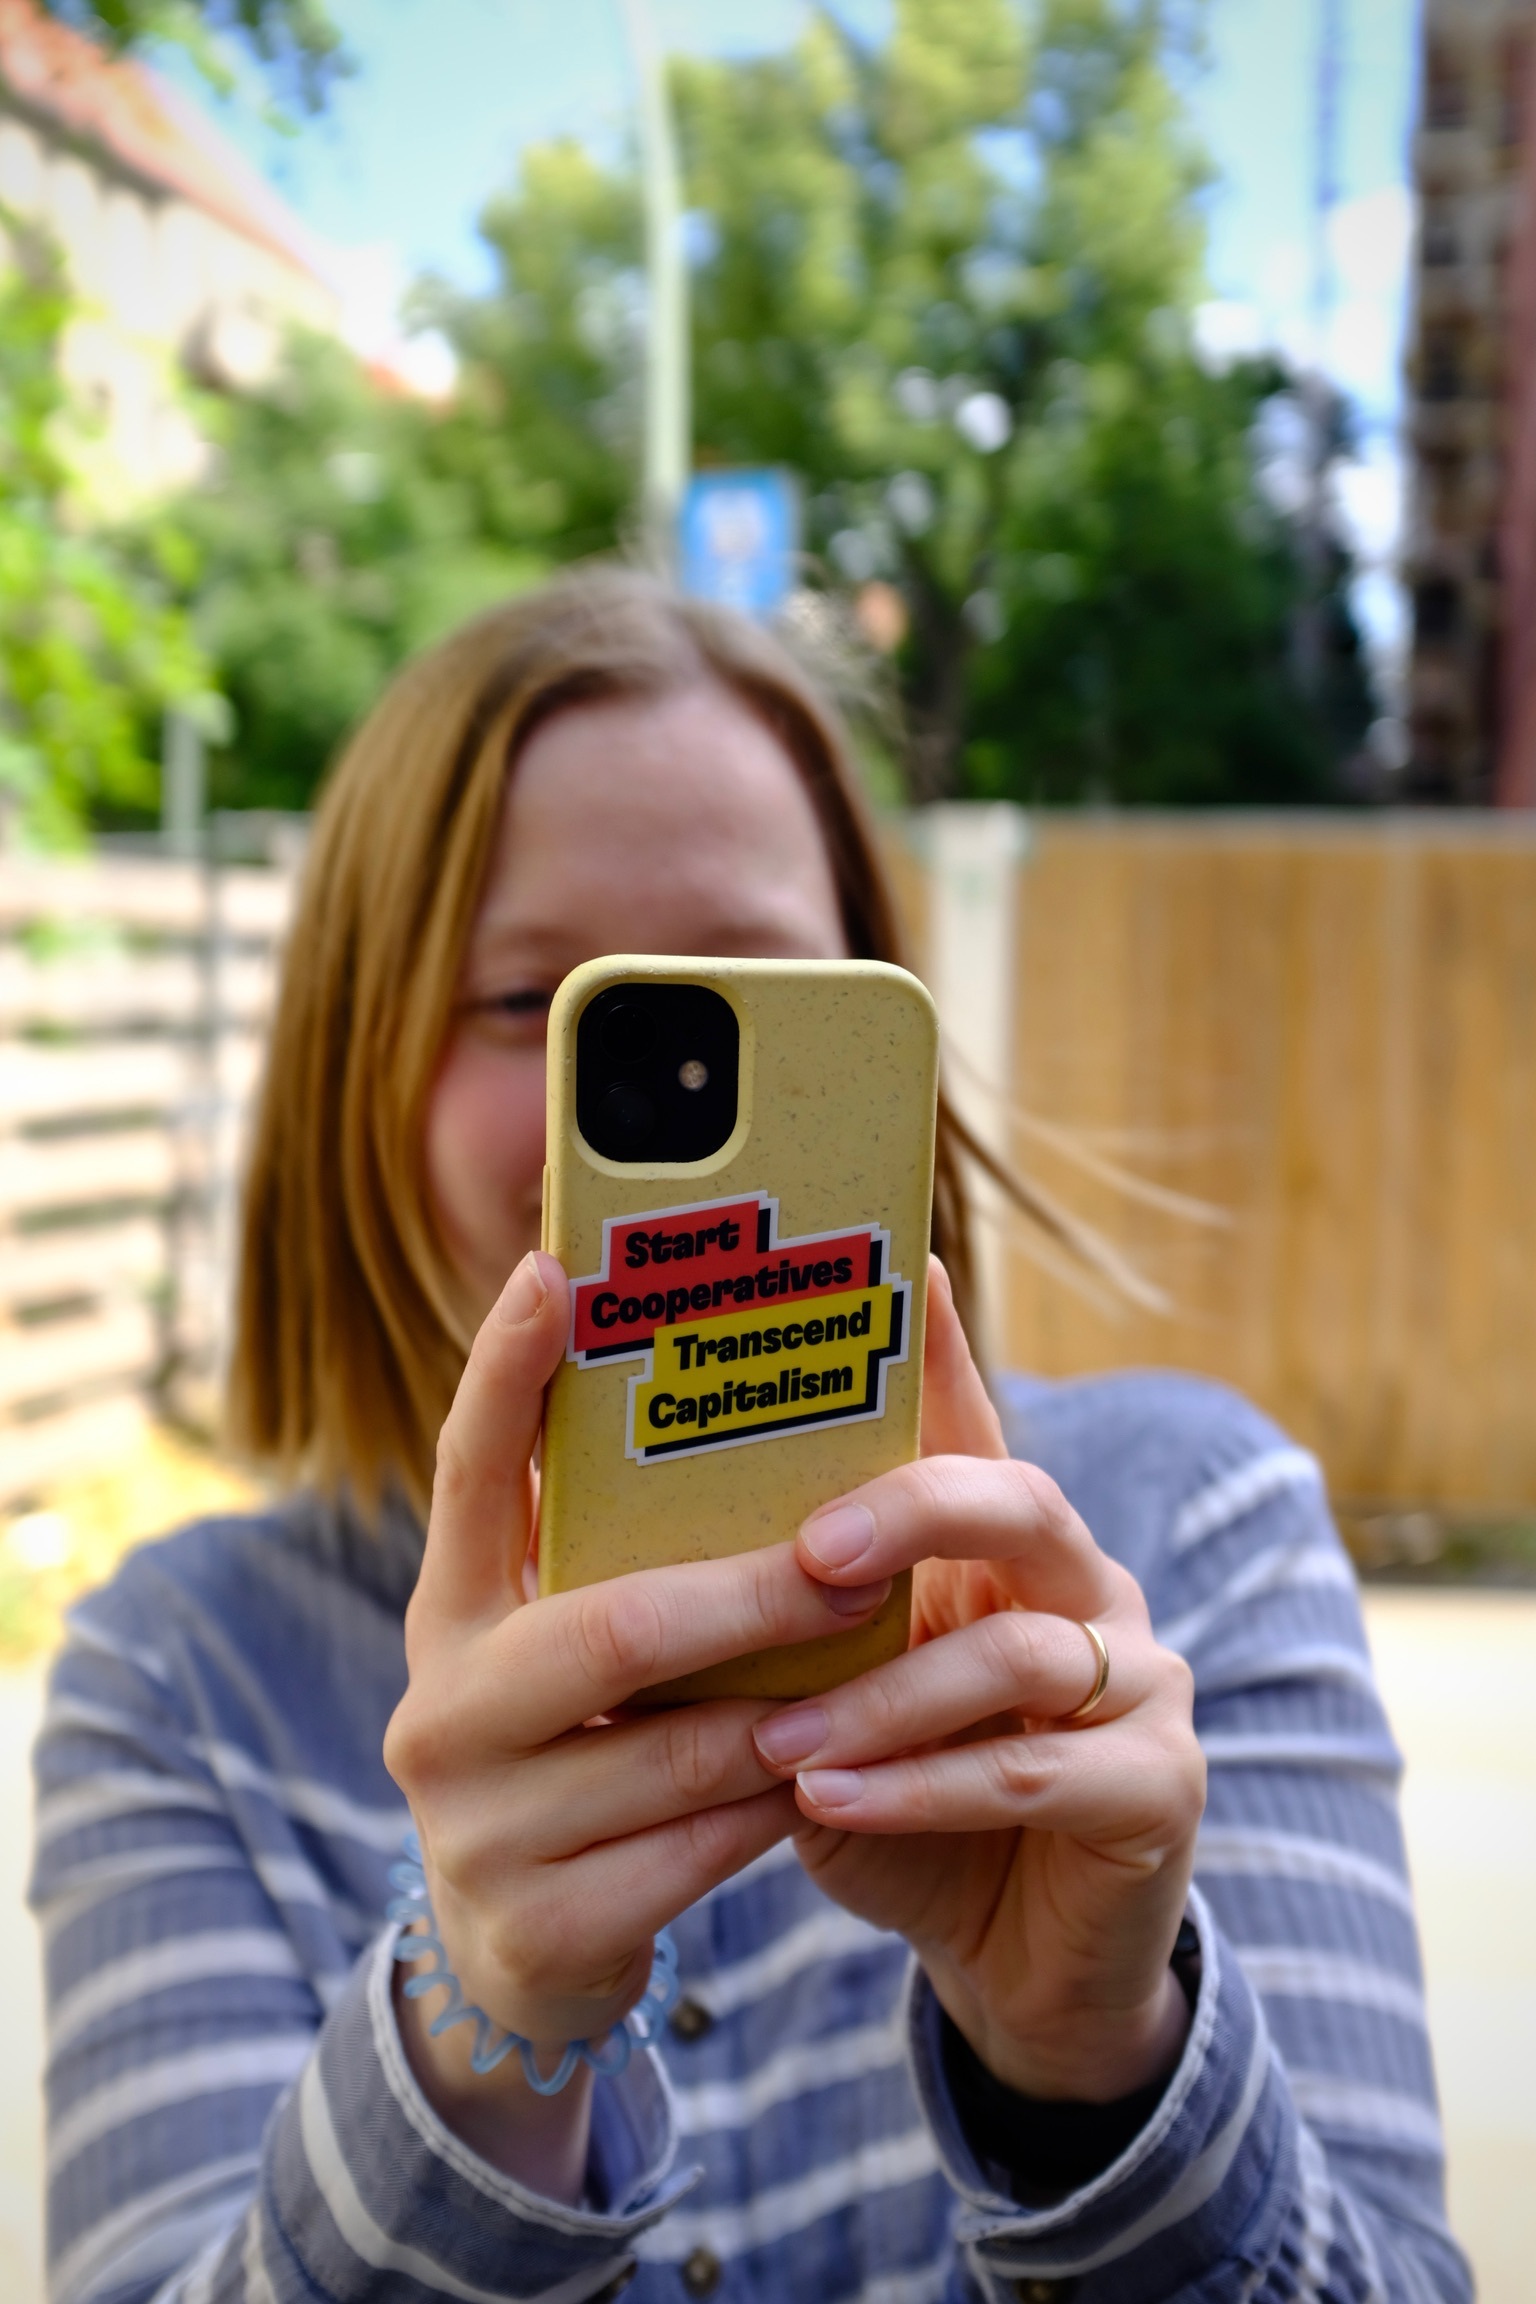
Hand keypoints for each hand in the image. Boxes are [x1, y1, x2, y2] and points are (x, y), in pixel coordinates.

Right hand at [382, 1249, 892, 2193]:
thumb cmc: (577, 1751)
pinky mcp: (539, 1926)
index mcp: (446, 1614)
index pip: (466, 1470)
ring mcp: (477, 1827)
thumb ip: (617, 1551)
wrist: (516, 1956)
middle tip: (858, 1562)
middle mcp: (439, 1709)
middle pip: (617, 1628)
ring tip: (880, 1659)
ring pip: (684, 1749)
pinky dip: (785, 1805)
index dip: (505, 1371)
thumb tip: (725, 1384)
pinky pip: (704, 1849)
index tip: (554, 1268)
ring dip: (796, 1709)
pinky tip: (836, 1772)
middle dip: (756, 1597)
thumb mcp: (564, 1648)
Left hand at [751, 1259, 1205, 2103]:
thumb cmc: (900, 1799)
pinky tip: (827, 1800)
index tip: (894, 1265)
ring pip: (1020, 1652)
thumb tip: (626, 1546)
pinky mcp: (1163, 1788)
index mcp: (999, 1547)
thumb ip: (777, 1618)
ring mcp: (1141, 1681)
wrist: (1011, 1960)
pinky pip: (1042, 1773)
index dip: (934, 1346)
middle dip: (909, 1510)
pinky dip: (925, 1786)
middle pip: (1017, 1497)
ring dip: (886, 1697)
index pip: (965, 1422)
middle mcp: (1081, 1586)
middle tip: (808, 1551)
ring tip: (776, 1737)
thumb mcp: (825, 1697)